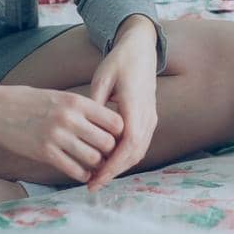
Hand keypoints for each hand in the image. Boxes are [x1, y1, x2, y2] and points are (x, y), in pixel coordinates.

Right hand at [0, 84, 122, 183]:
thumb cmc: (26, 100)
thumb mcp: (58, 95)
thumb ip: (80, 107)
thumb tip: (104, 119)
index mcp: (76, 101)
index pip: (114, 121)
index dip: (118, 132)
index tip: (114, 137)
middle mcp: (70, 118)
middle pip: (108, 142)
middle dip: (110, 151)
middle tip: (108, 155)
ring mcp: (57, 137)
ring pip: (93, 158)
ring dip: (97, 164)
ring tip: (96, 165)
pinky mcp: (44, 153)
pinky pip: (73, 169)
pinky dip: (82, 174)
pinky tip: (82, 173)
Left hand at [84, 15, 160, 190]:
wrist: (141, 49)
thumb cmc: (120, 61)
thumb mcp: (102, 77)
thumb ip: (94, 103)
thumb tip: (82, 128)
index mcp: (135, 104)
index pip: (128, 143)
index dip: (113, 165)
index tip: (95, 177)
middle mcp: (147, 114)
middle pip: (135, 153)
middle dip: (114, 172)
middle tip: (92, 184)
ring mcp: (151, 117)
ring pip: (139, 151)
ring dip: (120, 167)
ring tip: (98, 177)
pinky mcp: (149, 118)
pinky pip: (140, 144)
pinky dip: (125, 157)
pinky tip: (108, 162)